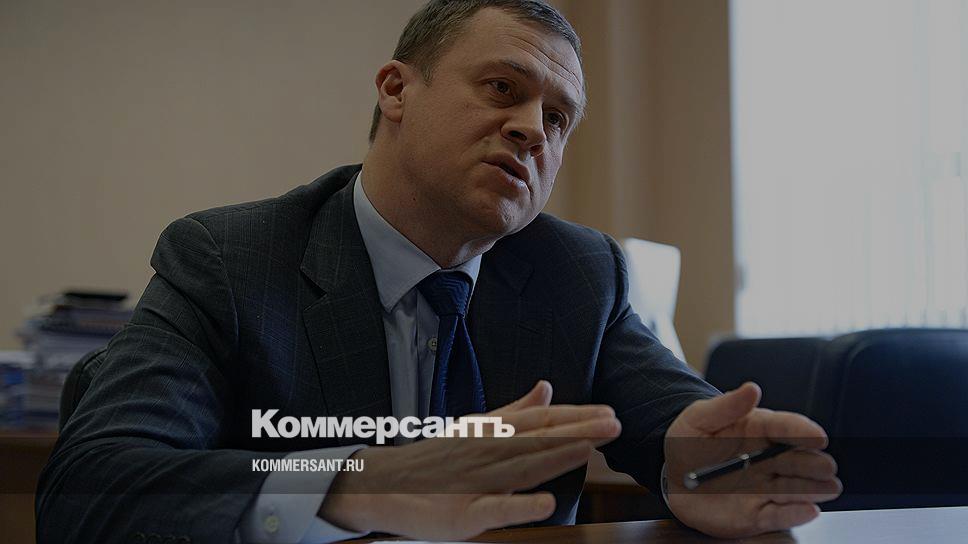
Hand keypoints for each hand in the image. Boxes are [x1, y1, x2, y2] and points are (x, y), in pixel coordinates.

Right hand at [319, 380, 621, 539]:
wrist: (383, 484)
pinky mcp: (463, 513)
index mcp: (492, 432)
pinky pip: (494, 508)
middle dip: (577, 432)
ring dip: (556, 457)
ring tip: (590, 450)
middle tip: (614, 425)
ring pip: (520, 467)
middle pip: (537, 440)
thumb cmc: (437, 459)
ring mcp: (475, 481)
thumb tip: (546, 388)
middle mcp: (487, 452)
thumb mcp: (476, 428)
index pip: (540, 423)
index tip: (610, 413)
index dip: (576, 418)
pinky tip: (546, 504)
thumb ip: (514, 411)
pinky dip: (520, 505)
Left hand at [664, 383, 841, 537]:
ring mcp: (765, 487)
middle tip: (826, 465)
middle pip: (797, 460)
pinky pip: (778, 516)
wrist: (672, 477)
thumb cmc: (688, 443)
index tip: (817, 435)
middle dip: (814, 463)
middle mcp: (768, 460)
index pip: (785, 427)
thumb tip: (752, 388)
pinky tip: (809, 510)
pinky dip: (794, 514)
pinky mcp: (757, 514)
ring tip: (828, 488)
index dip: (802, 431)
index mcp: (758, 430)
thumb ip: (726, 406)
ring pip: (794, 489)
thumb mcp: (699, 418)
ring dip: (813, 490)